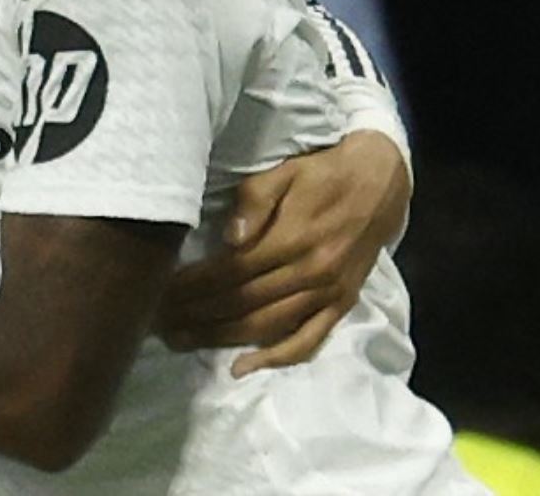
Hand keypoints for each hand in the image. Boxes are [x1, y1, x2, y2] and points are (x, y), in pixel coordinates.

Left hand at [157, 130, 408, 376]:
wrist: (380, 182)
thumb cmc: (322, 173)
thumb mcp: (284, 172)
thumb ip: (255, 202)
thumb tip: (229, 237)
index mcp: (292, 237)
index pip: (231, 270)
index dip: (194, 284)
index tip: (162, 291)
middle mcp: (311, 272)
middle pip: (243, 301)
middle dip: (197, 313)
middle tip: (160, 321)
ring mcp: (328, 293)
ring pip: (268, 325)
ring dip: (223, 337)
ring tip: (184, 340)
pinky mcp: (342, 305)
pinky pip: (309, 340)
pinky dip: (277, 358)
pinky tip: (243, 366)